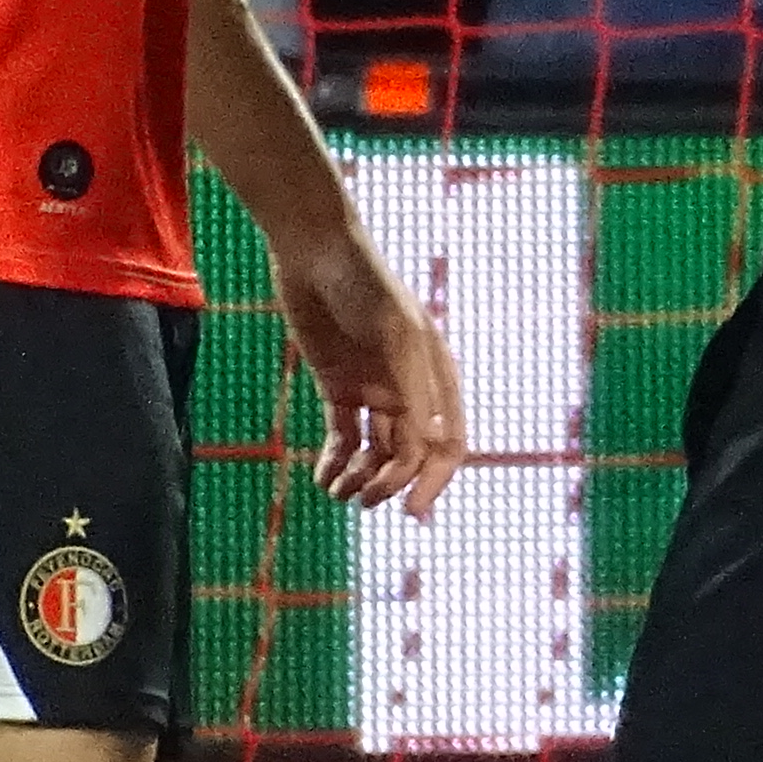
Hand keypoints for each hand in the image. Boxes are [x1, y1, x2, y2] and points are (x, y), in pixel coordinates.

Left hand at [272, 227, 464, 519]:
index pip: (447, 444)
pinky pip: (345, 437)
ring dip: (361, 479)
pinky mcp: (340, 386)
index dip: (433, 481)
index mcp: (436, 376)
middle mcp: (410, 388)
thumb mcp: (396, 336)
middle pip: (409, 455)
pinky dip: (336, 462)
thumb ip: (411, 389)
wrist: (315, 250)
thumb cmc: (364, 284)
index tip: (411, 511)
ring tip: (337, 491)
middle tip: (364, 501)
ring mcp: (375, 388)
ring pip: (376, 452)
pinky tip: (324, 477)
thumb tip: (423, 448)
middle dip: (390, 485)